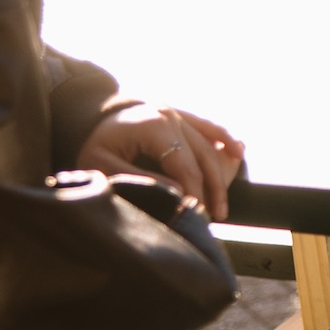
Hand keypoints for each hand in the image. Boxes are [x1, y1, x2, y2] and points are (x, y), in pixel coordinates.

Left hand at [74, 106, 245, 219]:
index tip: (196, 214)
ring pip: (210, 145)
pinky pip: (209, 127)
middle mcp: (171, 115)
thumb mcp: (101, 164)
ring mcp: (178, 113)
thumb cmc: (95, 144)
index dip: (194, 191)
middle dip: (212, 188)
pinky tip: (238, 153)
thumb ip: (138, 177)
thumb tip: (178, 191)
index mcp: (153, 125)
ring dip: (221, 175)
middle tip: (214, 216)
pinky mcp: (182, 114)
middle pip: (203, 157)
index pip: (184, 165)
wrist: (90, 116)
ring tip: (222, 205)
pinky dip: (225, 140)